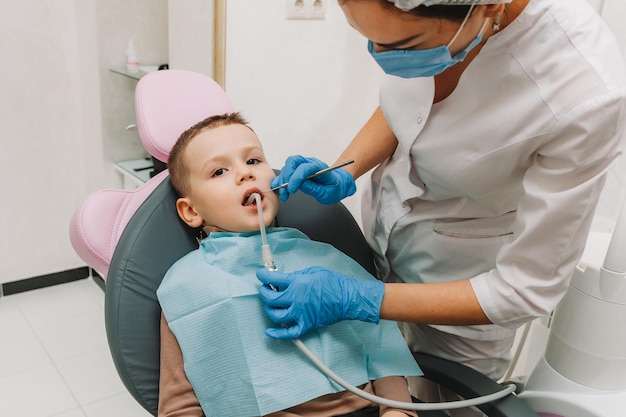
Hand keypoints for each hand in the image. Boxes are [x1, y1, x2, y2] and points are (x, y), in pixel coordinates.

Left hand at [256, 266, 383, 338]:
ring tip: (270, 304)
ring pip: (276, 315)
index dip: (263, 276)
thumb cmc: (332, 283)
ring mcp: (300, 314)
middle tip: (265, 289)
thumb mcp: (312, 271)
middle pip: (271, 299)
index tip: (260, 275)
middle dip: (264, 292)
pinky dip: (277, 334)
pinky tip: (269, 331)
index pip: (273, 279)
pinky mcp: (306, 325)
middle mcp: (295, 299)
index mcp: (297, 283)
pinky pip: (288, 333)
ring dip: (269, 309)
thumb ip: (295, 276)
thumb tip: (284, 280)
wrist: (347, 298)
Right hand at [272, 155, 355, 203]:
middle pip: (293, 161)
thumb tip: (301, 185)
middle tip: (286, 190)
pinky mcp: (298, 170)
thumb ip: (314, 188)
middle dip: (287, 176)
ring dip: (283, 180)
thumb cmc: (334, 188)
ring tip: (284, 194)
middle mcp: (310, 163)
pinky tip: (280, 188)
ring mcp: (303, 164)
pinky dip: (281, 179)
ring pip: (288, 165)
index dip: (296, 178)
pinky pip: (286, 170)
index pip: (304, 168)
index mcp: (320, 167)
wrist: (337, 184)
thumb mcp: (327, 193)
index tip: (292, 190)